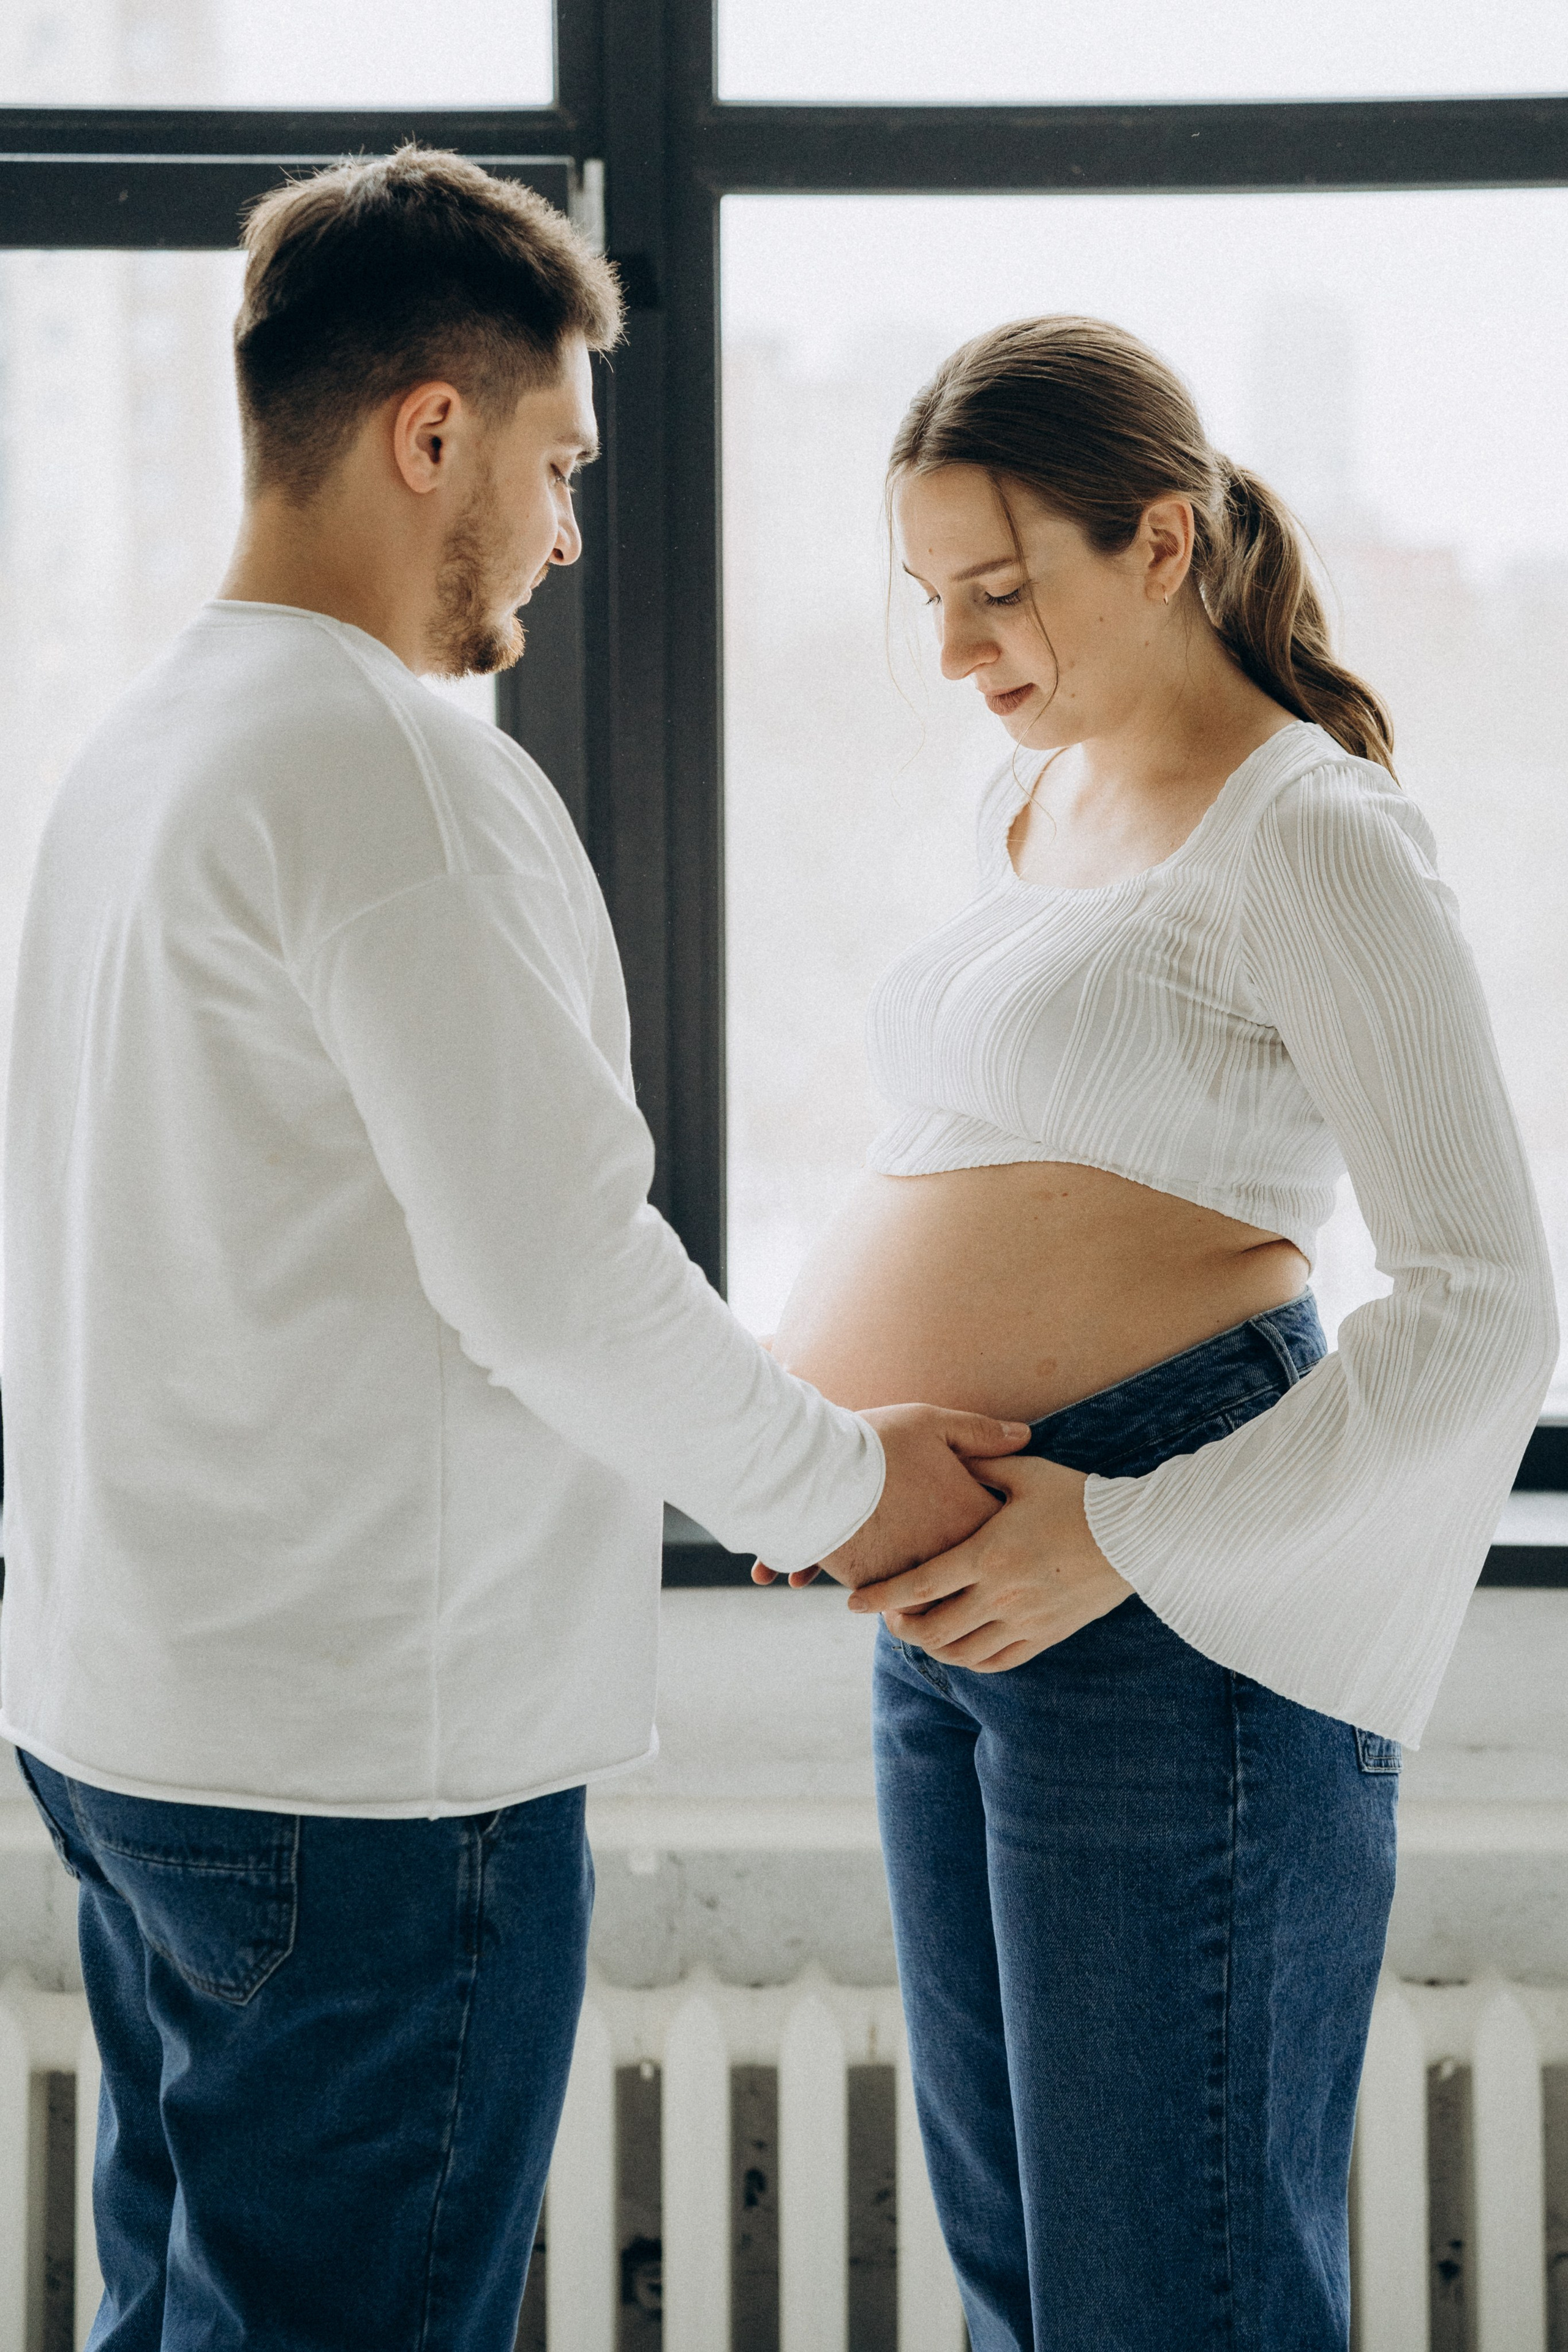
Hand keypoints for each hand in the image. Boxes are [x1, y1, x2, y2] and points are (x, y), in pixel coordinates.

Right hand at [750, 1404, 1031, 1589]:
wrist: (811, 1472)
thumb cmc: (874, 1443)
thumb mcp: (931, 1423)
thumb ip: (981, 1433)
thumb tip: (1025, 1434)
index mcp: (968, 1513)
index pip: (1010, 1535)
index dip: (1009, 1533)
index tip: (1005, 1531)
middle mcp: (949, 1552)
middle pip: (980, 1579)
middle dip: (979, 1576)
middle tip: (980, 1573)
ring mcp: (914, 1574)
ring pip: (941, 1601)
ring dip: (939, 1597)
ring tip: (937, 1592)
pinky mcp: (878, 1588)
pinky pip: (899, 1606)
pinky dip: (900, 1603)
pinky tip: (897, 1595)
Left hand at [844, 1453, 1131, 1670]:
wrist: (1138, 1536)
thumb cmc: (1080, 1498)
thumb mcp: (1026, 1475)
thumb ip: (982, 1466)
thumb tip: (951, 1455)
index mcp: (989, 1554)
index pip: (920, 1584)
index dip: (881, 1596)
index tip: (853, 1603)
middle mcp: (1002, 1595)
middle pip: (934, 1629)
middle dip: (902, 1628)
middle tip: (890, 1617)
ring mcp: (1025, 1620)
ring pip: (963, 1653)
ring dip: (934, 1647)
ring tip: (921, 1632)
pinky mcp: (1047, 1635)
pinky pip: (1000, 1662)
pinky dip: (972, 1660)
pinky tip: (961, 1647)